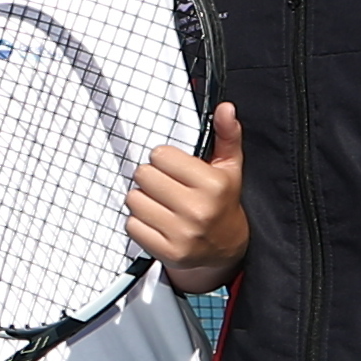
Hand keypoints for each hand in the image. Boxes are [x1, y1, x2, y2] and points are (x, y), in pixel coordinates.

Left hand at [132, 106, 251, 290]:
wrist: (226, 249)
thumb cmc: (222, 202)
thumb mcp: (229, 167)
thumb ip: (226, 134)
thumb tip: (226, 108)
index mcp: (213, 185)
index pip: (160, 155)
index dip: (165, 160)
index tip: (175, 170)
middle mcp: (198, 210)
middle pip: (143, 175)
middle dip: (151, 179)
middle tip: (168, 188)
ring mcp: (182, 233)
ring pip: (133, 199)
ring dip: (142, 200)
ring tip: (162, 206)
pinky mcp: (168, 252)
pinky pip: (131, 225)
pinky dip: (139, 223)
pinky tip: (157, 223)